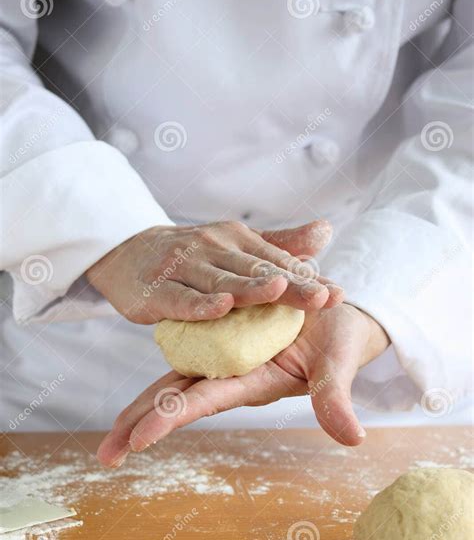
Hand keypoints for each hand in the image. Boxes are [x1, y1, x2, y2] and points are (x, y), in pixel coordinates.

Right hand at [86, 219, 342, 323]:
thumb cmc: (192, 255)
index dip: (309, 279)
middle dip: (291, 285)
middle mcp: (213, 249)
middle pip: (256, 271)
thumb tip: (327, 231)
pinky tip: (219, 309)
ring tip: (279, 291)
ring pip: (221, 281)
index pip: (278, 262)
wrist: (128, 253)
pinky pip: (180, 299)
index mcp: (237, 240)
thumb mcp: (236, 245)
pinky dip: (198, 305)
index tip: (339, 294)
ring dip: (250, 288)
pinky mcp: (156, 290)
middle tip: (322, 296)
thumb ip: (280, 245)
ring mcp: (183, 268)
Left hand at [97, 304, 389, 466]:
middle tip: (106, 454)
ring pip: (175, 381)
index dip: (171, 417)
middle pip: (176, 399)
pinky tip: (137, 388)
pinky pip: (186, 348)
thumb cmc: (342, 340)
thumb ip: (335, 399)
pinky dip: (162, 361)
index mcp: (252, 382)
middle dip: (141, 425)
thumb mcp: (338, 366)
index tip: (137, 440)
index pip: (203, 401)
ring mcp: (224, 356)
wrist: (338, 314)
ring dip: (143, 405)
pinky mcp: (223, 335)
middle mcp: (231, 374)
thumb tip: (353, 440)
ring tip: (111, 432)